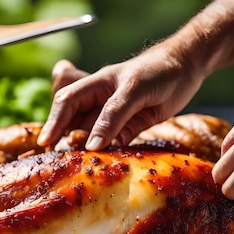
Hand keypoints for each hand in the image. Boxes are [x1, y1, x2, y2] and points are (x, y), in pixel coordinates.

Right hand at [37, 44, 205, 149]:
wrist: (189, 67)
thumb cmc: (159, 71)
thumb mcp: (133, 90)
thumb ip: (112, 117)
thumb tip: (91, 145)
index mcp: (96, 85)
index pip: (66, 102)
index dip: (54, 122)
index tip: (45, 142)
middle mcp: (101, 101)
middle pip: (74, 122)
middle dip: (62, 139)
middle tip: (55, 159)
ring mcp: (115, 116)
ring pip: (92, 136)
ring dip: (83, 150)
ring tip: (73, 166)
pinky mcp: (130, 127)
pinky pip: (113, 144)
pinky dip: (106, 154)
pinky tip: (100, 164)